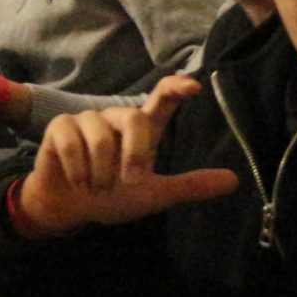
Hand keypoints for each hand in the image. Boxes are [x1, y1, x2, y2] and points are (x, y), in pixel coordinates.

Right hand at [18, 79, 240, 234]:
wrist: (69, 209)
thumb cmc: (112, 197)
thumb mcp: (155, 195)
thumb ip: (190, 186)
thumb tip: (234, 181)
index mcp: (142, 129)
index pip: (162, 97)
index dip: (177, 87)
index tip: (193, 87)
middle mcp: (116, 119)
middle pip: (133, 117)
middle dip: (134, 154)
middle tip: (131, 182)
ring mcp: (87, 120)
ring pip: (101, 137)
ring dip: (101, 172)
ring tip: (97, 188)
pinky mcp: (61, 127)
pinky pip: (73, 143)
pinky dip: (78, 170)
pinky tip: (79, 182)